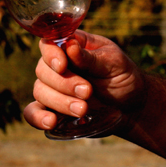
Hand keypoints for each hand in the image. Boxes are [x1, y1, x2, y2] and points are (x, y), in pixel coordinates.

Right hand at [23, 30, 145, 131]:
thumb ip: (91, 58)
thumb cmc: (122, 76)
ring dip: (59, 101)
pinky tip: (51, 122)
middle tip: (87, 92)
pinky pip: (33, 112)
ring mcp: (53, 88)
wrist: (132, 106)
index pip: (48, 44)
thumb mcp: (113, 63)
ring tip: (83, 110)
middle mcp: (57, 65)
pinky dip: (37, 117)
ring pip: (40, 91)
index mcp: (70, 46)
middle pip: (42, 70)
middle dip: (63, 83)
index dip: (51, 54)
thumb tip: (69, 46)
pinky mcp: (53, 109)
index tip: (63, 66)